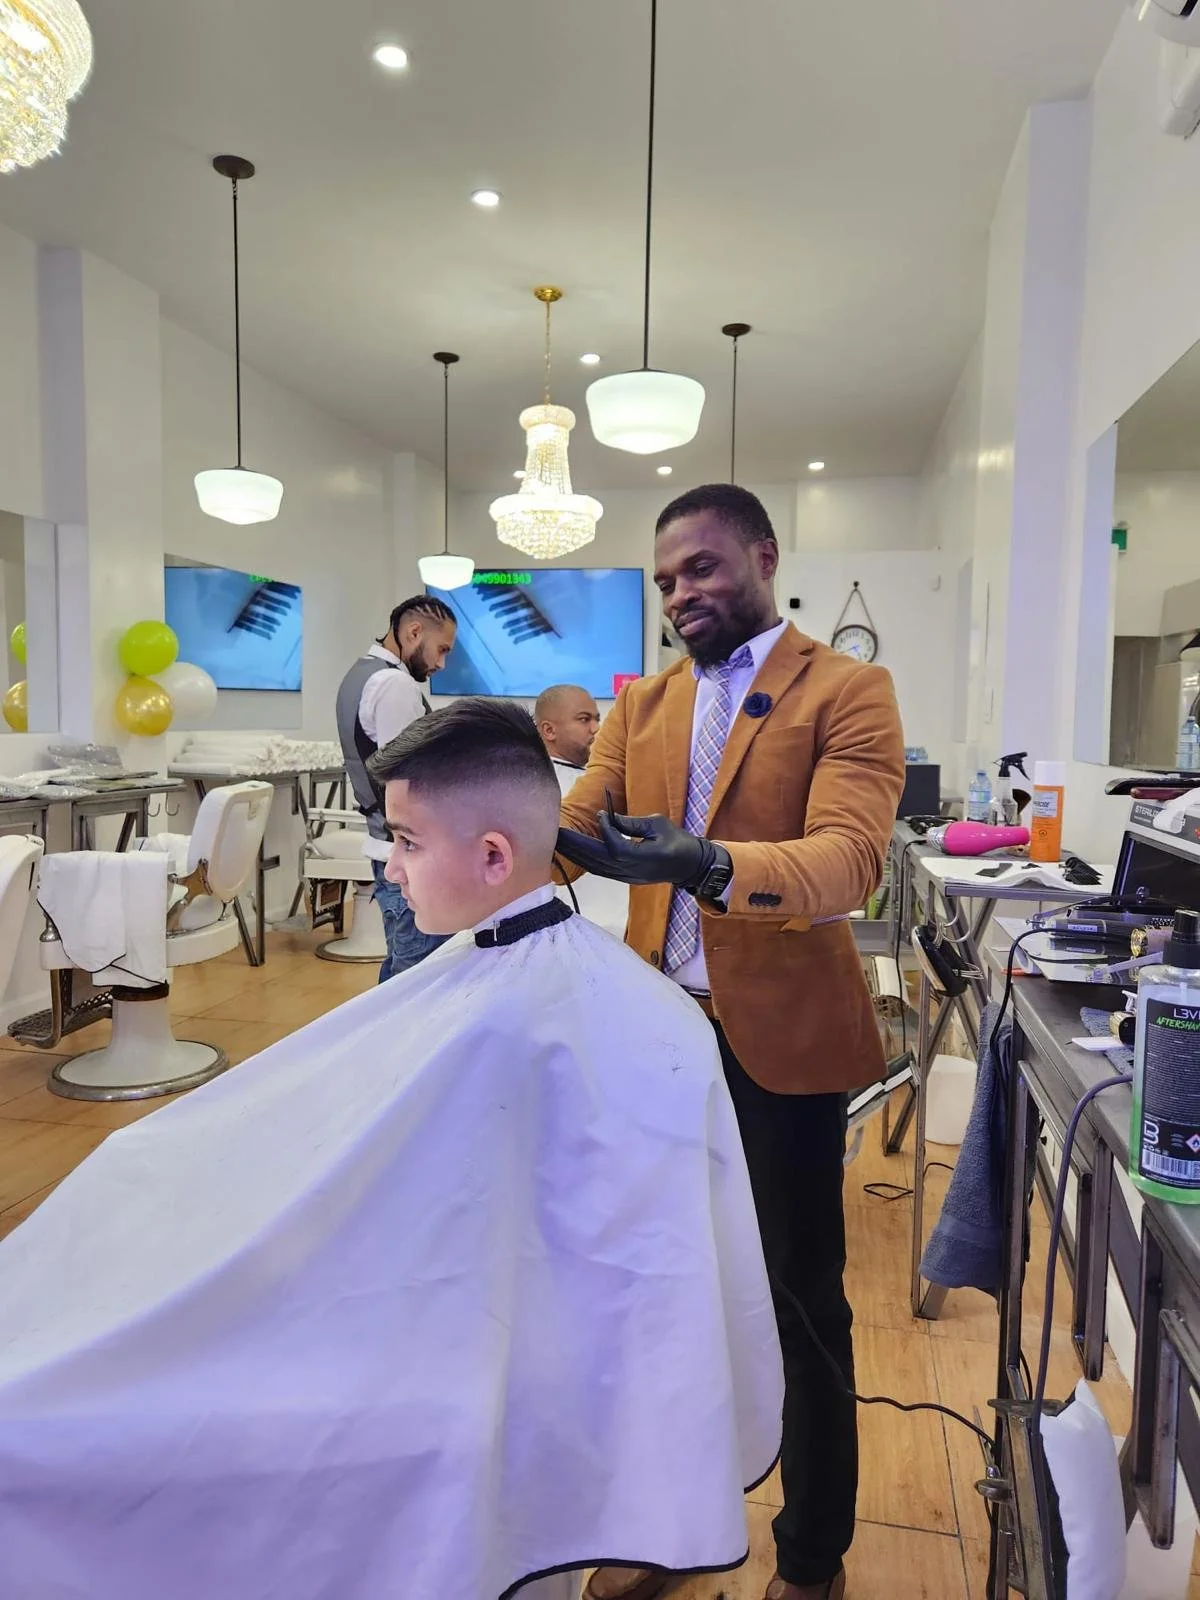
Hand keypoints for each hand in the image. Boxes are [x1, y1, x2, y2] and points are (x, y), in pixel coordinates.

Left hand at [556, 809, 721, 891]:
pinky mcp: (623, 878)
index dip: (605, 828)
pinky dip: (585, 860)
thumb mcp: (658, 824)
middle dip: (575, 845)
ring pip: (594, 867)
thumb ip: (631, 822)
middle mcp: (629, 870)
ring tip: (559, 841)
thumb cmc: (678, 841)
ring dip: (575, 854)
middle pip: (595, 860)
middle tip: (556, 831)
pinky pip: (599, 870)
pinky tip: (574, 851)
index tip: (601, 812)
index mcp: (641, 857)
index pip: (614, 844)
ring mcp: (625, 877)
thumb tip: (607, 818)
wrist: (690, 866)